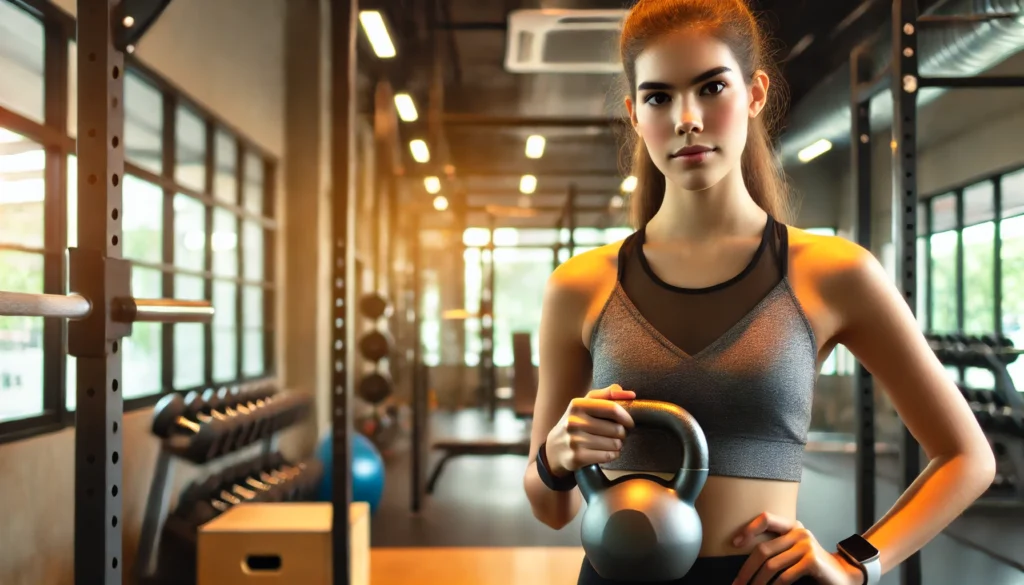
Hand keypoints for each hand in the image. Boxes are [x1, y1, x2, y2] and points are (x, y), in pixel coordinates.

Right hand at [545, 385, 635, 476]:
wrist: (554, 449)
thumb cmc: (576, 423)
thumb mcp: (585, 404)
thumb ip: (607, 395)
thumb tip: (631, 394)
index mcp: (577, 405)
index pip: (612, 408)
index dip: (627, 417)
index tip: (629, 423)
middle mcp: (574, 422)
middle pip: (616, 429)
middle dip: (622, 434)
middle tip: (618, 435)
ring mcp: (574, 440)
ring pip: (614, 444)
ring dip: (618, 445)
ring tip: (611, 443)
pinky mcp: (577, 457)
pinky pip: (608, 456)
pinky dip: (612, 455)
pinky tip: (606, 452)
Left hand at [732, 513, 864, 584]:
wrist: (841, 576)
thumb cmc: (812, 566)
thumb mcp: (794, 551)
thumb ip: (776, 547)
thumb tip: (746, 560)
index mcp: (791, 526)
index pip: (766, 519)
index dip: (748, 529)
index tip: (734, 543)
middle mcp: (798, 532)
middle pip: (763, 549)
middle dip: (746, 569)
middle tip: (737, 583)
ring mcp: (806, 546)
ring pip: (771, 565)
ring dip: (757, 581)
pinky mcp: (811, 560)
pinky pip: (784, 576)